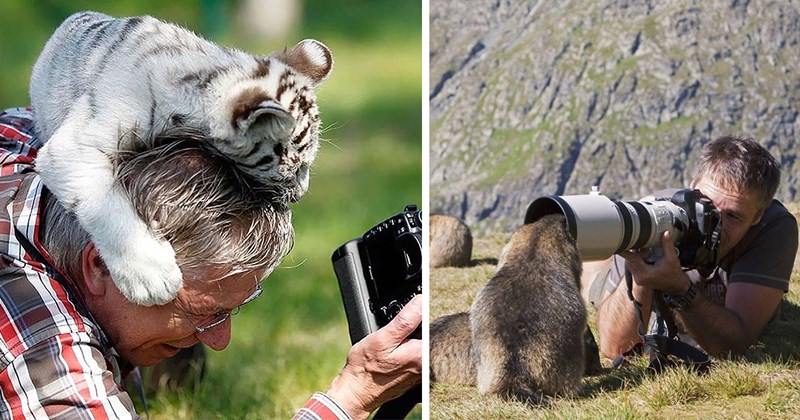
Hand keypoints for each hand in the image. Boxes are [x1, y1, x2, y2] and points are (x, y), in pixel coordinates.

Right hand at [326, 295, 421, 418]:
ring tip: (392, 346)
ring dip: (410, 338)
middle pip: (427, 333)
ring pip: (421, 343)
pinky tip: (392, 354)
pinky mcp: (415, 375)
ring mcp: (422, 372)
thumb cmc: (365, 368)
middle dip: (414, 326)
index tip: (406, 313)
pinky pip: (416, 354)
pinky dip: (407, 349)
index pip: (431, 323)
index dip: (418, 312)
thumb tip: (421, 301)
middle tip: (393, 335)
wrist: (356, 393)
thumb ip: (405, 320)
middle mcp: (427, 365)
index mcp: (423, 355)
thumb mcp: (382, 338)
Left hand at [619, 231, 688, 293]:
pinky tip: (648, 258)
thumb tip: (665, 233)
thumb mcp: (672, 259)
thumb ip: (667, 245)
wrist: (676, 285)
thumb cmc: (674, 273)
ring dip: (639, 255)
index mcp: (645, 273)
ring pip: (631, 262)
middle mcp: (639, 277)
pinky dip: (639, 259)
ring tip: (650, 254)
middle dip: (638, 252)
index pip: (631, 259)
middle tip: (648, 250)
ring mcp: (637, 278)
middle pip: (630, 260)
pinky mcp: (638, 277)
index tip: (616, 244)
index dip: (624, 251)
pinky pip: (634, 265)